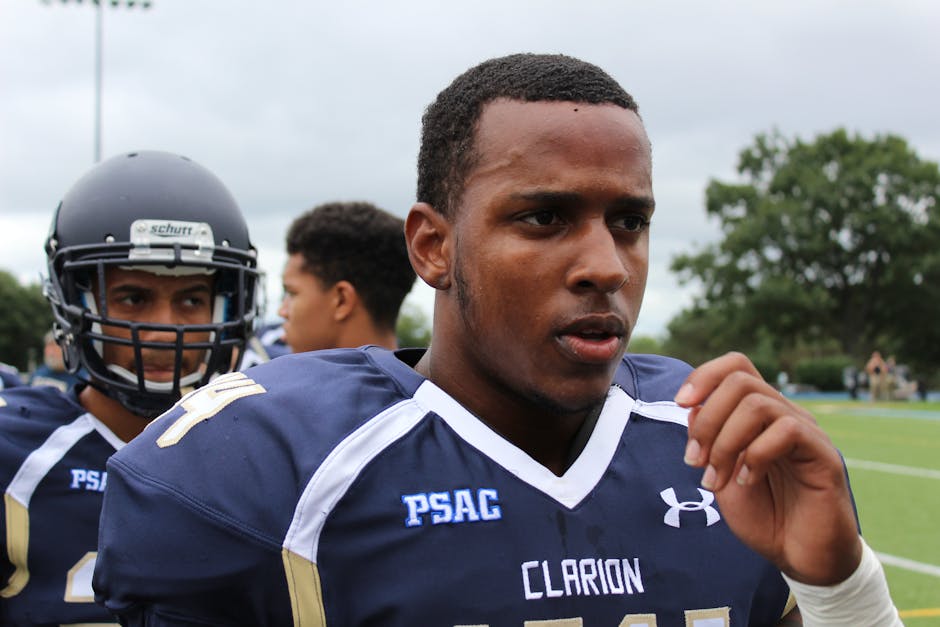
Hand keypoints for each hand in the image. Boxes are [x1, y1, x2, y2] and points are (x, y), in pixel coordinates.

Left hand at [675, 352, 861, 584]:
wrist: (801, 556)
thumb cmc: (764, 515)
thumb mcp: (720, 475)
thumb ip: (706, 440)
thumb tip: (692, 406)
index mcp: (760, 415)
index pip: (736, 367)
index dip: (704, 375)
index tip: (680, 403)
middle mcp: (784, 415)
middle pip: (740, 381)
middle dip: (707, 420)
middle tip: (695, 461)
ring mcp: (807, 432)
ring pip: (759, 404)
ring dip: (725, 442)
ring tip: (717, 479)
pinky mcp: (824, 455)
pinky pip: (788, 430)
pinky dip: (756, 454)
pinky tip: (747, 481)